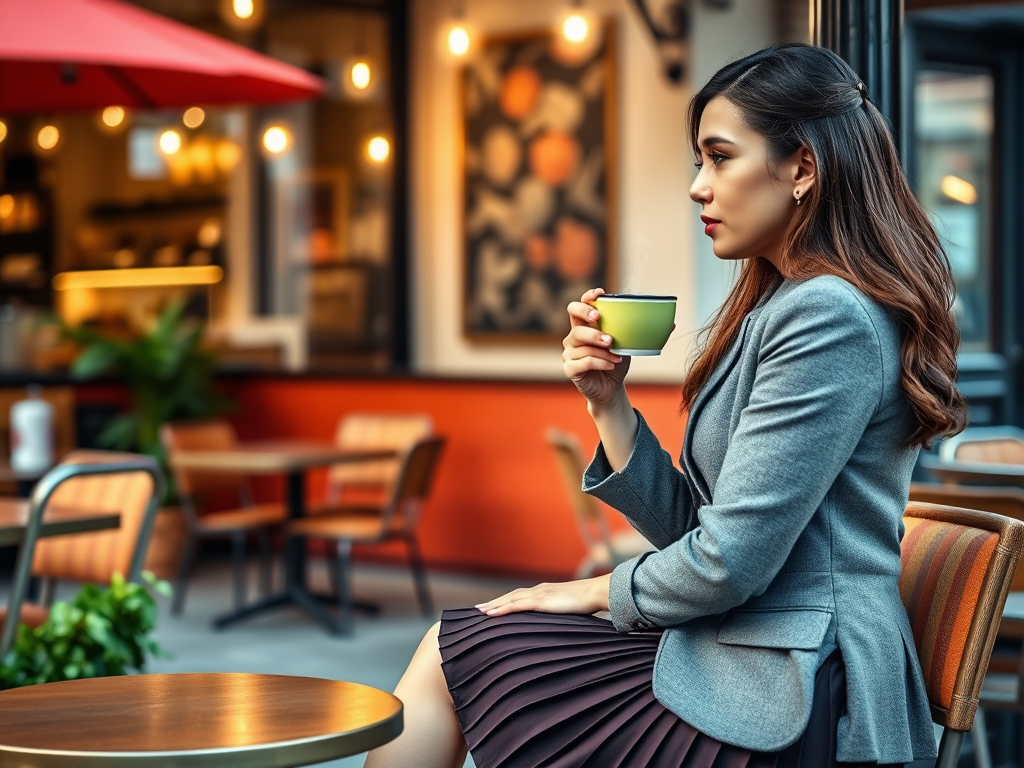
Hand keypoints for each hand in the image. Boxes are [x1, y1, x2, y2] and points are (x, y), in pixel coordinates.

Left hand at [475, 574, 610, 616]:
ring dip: (495, 605)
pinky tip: (492, 613)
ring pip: (511, 599)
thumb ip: (565, 614)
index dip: (507, 600)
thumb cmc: (589, 602)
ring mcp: (539, 594)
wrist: (596, 593)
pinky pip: (517, 606)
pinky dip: (502, 609)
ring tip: (481, 611)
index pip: (522, 595)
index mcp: (546, 591)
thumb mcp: (573, 609)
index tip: (495, 605)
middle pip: (512, 596)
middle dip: (495, 602)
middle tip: (480, 608)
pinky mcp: (541, 601)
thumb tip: (566, 625)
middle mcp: (540, 590)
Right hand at [563, 288, 631, 405]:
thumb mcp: (630, 346)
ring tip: (616, 353)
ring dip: (602, 348)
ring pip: (583, 343)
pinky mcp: (570, 368)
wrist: (610, 390)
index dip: (587, 297)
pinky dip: (601, 362)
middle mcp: (574, 337)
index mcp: (586, 327)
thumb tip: (671, 324)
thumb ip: (642, 334)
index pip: (579, 306)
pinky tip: (612, 364)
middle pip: (573, 316)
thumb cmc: (616, 364)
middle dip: (586, 314)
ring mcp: (570, 352)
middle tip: (600, 318)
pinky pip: (584, 361)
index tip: (600, 293)